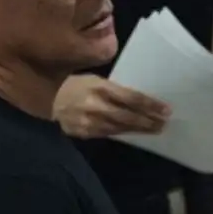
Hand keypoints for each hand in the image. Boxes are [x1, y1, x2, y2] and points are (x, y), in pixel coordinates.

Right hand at [54, 75, 170, 139]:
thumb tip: (138, 99)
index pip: (131, 97)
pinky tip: (136, 133)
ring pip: (120, 127)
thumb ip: (113, 89)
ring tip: (156, 129)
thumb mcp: (94, 80)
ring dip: (140, 129)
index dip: (150, 104)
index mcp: (100, 87)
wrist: (46, 100)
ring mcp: (89, 121)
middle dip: (149, 120)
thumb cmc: (74, 84)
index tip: (166, 109)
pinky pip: (109, 133)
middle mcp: (96, 105)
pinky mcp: (84, 132)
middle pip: (128, 115)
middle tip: (165, 122)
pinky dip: (124, 133)